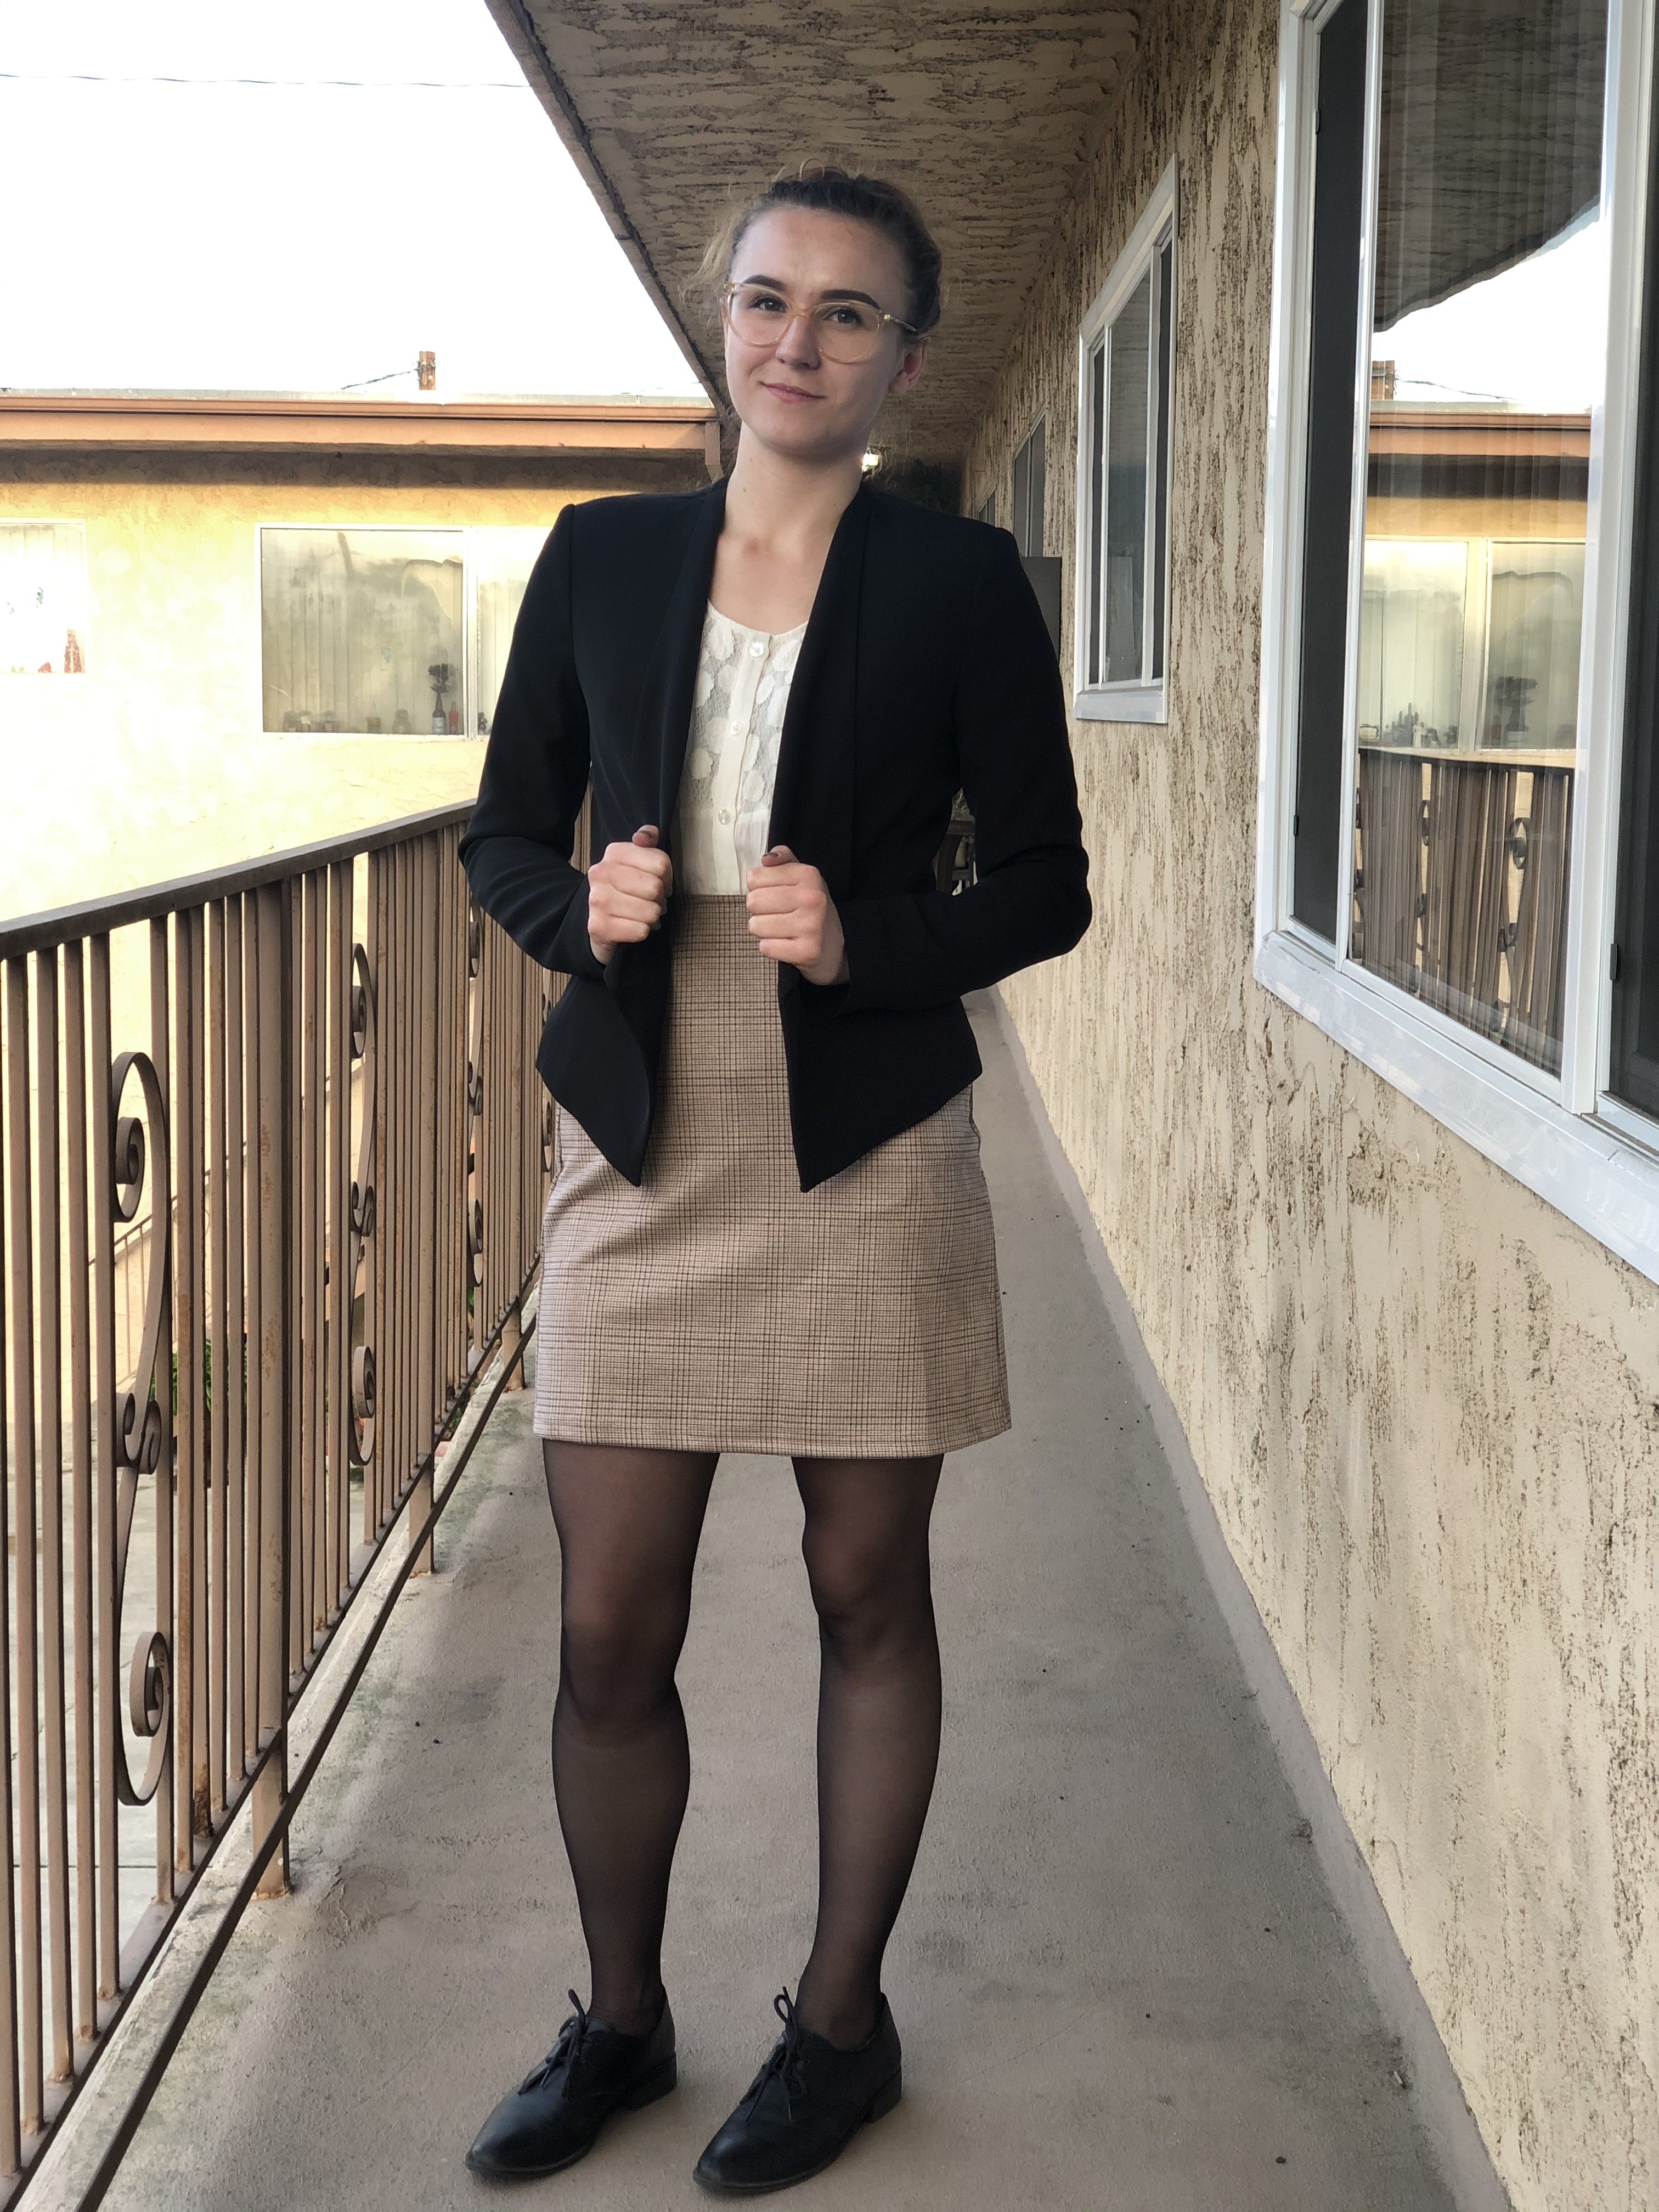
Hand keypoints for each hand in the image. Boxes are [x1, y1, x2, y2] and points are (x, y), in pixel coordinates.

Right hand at [588, 825, 672, 964]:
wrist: (600, 920)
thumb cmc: (626, 889)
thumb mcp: (637, 861)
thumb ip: (646, 842)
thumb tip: (646, 836)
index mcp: (614, 852)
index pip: (661, 863)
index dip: (667, 876)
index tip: (658, 882)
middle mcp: (601, 873)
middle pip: (655, 887)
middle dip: (659, 898)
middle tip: (650, 901)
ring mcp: (597, 900)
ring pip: (651, 911)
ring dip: (652, 916)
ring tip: (641, 913)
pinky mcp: (599, 926)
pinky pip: (641, 931)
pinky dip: (643, 931)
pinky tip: (632, 925)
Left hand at [744, 846, 848, 985]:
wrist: (835, 947)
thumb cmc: (811, 909)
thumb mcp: (803, 878)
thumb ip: (783, 861)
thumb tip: (767, 859)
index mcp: (809, 874)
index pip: (754, 878)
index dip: (759, 888)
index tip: (776, 895)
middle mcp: (812, 898)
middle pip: (753, 901)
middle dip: (760, 911)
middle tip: (779, 915)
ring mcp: (811, 926)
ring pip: (756, 926)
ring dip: (764, 931)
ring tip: (783, 930)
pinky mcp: (807, 952)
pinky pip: (765, 947)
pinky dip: (771, 948)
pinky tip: (787, 944)